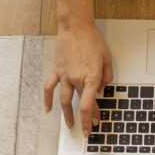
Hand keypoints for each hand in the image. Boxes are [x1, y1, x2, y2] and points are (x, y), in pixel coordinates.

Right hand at [44, 21, 112, 135]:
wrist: (75, 26)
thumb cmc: (92, 39)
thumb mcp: (107, 58)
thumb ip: (106, 76)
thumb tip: (101, 89)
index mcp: (90, 77)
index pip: (88, 104)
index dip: (90, 118)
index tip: (93, 125)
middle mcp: (76, 79)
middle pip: (79, 104)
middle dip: (84, 118)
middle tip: (86, 128)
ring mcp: (64, 75)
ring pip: (63, 100)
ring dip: (66, 115)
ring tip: (69, 124)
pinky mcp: (56, 70)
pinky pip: (49, 88)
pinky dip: (47, 100)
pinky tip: (48, 109)